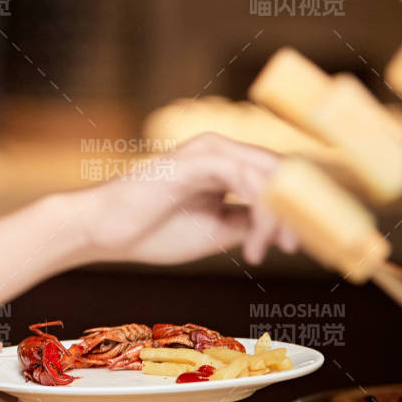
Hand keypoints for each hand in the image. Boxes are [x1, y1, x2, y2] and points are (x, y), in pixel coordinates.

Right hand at [69, 132, 300, 267]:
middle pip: (281, 171)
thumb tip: (285, 228)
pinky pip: (244, 176)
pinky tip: (253, 241)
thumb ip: (249, 222)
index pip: (276, 177)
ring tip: (260, 251)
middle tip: (293, 248)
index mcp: (225, 165)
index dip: (296, 209)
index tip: (294, 247)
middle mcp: (221, 150)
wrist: (105, 231)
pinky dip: (257, 209)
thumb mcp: (216, 230)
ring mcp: (209, 151)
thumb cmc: (152, 230)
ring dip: (276, 216)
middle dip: (294, 211)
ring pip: (267, 173)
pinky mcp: (196, 159)